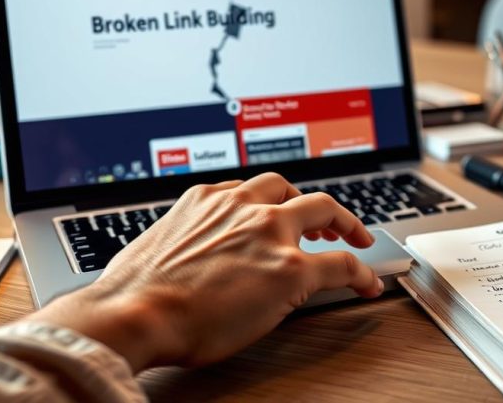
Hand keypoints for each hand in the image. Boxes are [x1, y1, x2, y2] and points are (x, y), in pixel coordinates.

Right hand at [28, 173, 383, 371]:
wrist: (135, 314)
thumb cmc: (134, 293)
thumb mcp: (160, 246)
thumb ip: (187, 241)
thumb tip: (191, 258)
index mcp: (209, 199)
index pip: (253, 190)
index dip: (273, 203)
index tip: (278, 212)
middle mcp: (243, 206)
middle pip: (294, 188)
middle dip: (313, 203)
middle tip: (327, 221)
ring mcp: (271, 233)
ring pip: (324, 208)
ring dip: (345, 222)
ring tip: (358, 239)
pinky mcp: (291, 269)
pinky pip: (341, 265)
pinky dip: (361, 272)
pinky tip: (368, 283)